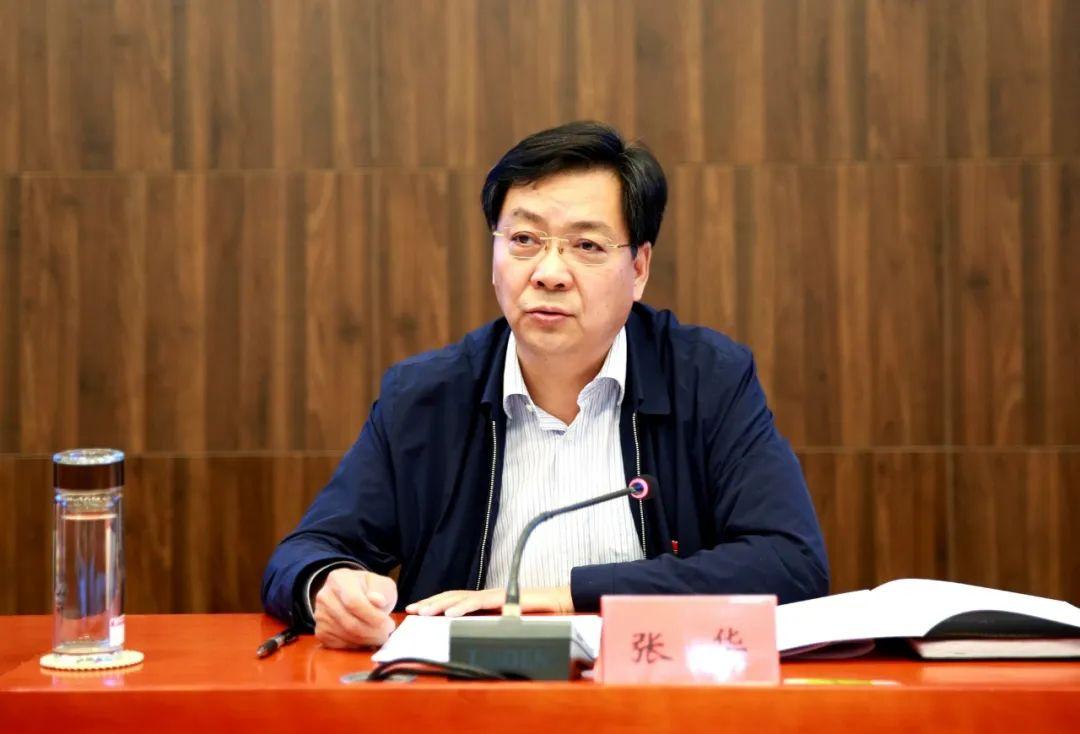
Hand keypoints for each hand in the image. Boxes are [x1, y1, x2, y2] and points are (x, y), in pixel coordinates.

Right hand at [313, 569, 397, 648]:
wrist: (353, 596)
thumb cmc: (369, 589)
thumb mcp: (380, 583)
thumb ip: (381, 590)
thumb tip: (378, 600)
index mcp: (338, 579)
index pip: (353, 602)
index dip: (373, 616)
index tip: (389, 624)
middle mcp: (324, 596)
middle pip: (350, 622)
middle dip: (373, 632)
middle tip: (387, 634)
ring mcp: (320, 615)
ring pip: (346, 635)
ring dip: (368, 640)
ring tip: (380, 636)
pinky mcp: (321, 631)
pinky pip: (340, 644)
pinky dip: (357, 645)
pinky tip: (367, 639)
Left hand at [404, 586, 572, 616]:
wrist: (562, 604)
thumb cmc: (538, 615)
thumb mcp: (509, 624)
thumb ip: (493, 626)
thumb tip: (474, 638)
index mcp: (485, 603)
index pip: (455, 600)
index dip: (435, 603)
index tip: (417, 610)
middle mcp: (487, 596)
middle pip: (453, 596)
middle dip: (431, 602)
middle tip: (411, 610)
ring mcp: (494, 596)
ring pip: (462, 598)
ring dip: (440, 605)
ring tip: (424, 611)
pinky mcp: (504, 598)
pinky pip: (480, 602)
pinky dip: (463, 607)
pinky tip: (450, 613)